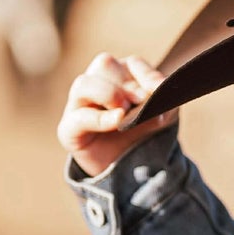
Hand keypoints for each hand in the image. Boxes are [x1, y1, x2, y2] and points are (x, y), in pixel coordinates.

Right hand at [56, 53, 177, 177]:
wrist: (130, 171)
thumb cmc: (144, 135)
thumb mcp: (162, 118)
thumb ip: (163, 103)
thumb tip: (160, 93)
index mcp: (121, 75)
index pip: (132, 63)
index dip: (147, 74)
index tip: (162, 90)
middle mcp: (97, 83)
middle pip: (104, 65)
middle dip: (127, 84)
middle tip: (143, 102)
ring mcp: (79, 104)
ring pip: (84, 84)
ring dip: (108, 93)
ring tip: (125, 113)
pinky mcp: (69, 128)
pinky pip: (79, 117)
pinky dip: (99, 118)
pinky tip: (117, 122)